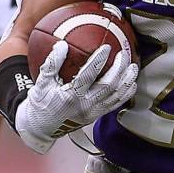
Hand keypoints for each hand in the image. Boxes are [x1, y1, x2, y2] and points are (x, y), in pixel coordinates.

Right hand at [15, 40, 137, 153]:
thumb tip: (62, 44)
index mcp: (71, 96)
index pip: (89, 76)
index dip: (99, 60)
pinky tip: (131, 83)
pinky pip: (116, 105)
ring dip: (127, 80)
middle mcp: (85, 106)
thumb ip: (52, 64)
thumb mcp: (41, 83)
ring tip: (133, 66)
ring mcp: (93, 113)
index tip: (107, 47)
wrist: (41, 128)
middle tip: (123, 54)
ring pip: (116, 96)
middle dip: (119, 69)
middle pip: (109, 85)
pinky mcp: (97, 116)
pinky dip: (126, 94)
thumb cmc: (40, 103)